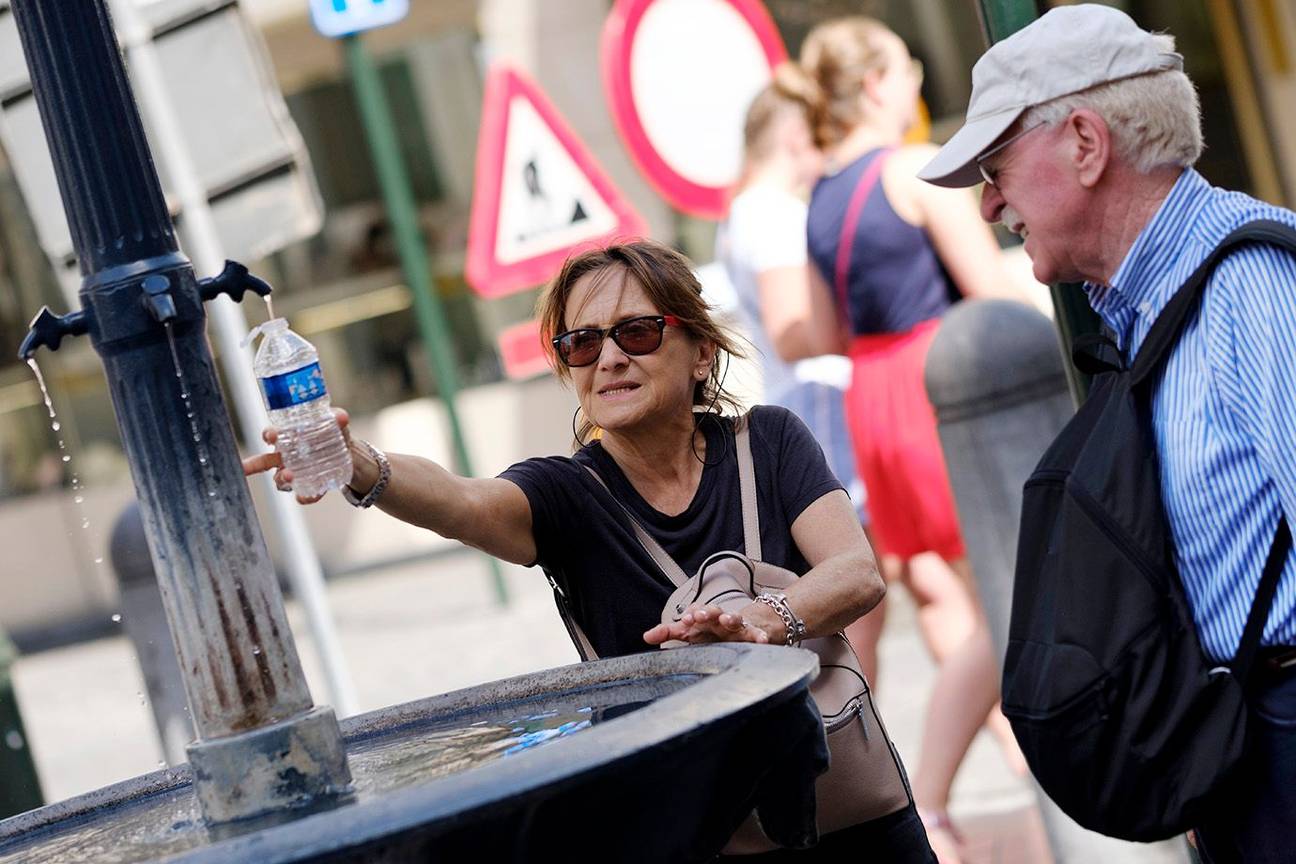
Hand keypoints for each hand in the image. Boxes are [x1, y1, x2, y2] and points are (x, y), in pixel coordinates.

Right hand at [241, 409, 351, 503]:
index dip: (268, 435)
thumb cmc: (332, 432)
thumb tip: (341, 417)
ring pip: (280, 479)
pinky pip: (302, 494)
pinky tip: (309, 497)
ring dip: (283, 479)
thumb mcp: (336, 423)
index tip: (271, 436)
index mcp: (288, 437)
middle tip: (249, 466)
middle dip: (254, 465)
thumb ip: (337, 418)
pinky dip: (305, 496)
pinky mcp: (307, 485)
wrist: (348, 452)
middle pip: (264, 462)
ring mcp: (294, 472)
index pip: (271, 435)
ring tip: (290, 476)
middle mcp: (285, 456)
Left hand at [643, 603, 770, 646]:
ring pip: (734, 619)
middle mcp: (718, 620)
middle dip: (706, 612)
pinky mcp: (751, 634)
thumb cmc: (710, 631)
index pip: (695, 612)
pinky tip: (762, 641)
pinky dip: (759, 636)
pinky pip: (756, 634)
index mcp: (702, 619)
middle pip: (712, 612)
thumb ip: (668, 632)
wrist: (741, 628)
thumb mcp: (689, 632)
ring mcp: (735, 626)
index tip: (685, 620)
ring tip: (727, 620)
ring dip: (730, 618)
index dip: (690, 615)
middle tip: (698, 616)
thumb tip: (646, 636)